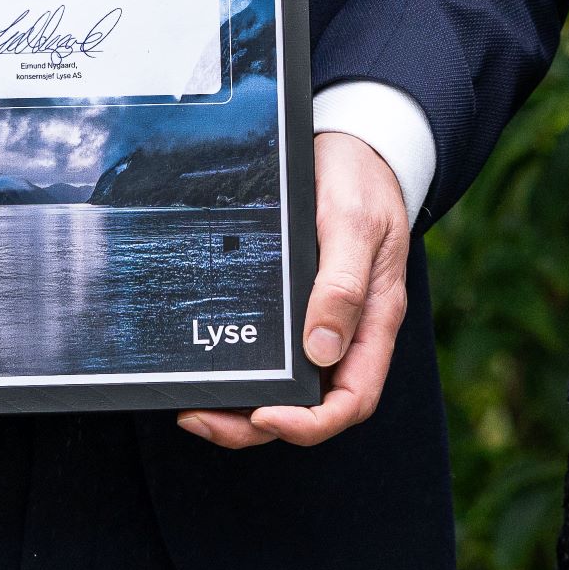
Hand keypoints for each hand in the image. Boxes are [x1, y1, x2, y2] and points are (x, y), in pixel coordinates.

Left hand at [177, 130, 408, 450]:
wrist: (352, 145)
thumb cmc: (361, 182)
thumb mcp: (355, 224)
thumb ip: (343, 284)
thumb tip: (322, 349)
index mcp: (374, 322)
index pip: (352, 400)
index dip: (310, 422)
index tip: (267, 413)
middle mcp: (348, 334)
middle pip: (310, 406)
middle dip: (255, 424)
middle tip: (201, 417)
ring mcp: (321, 323)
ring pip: (286, 388)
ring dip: (241, 408)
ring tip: (193, 406)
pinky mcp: (296, 307)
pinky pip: (273, 355)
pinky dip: (242, 372)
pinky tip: (210, 368)